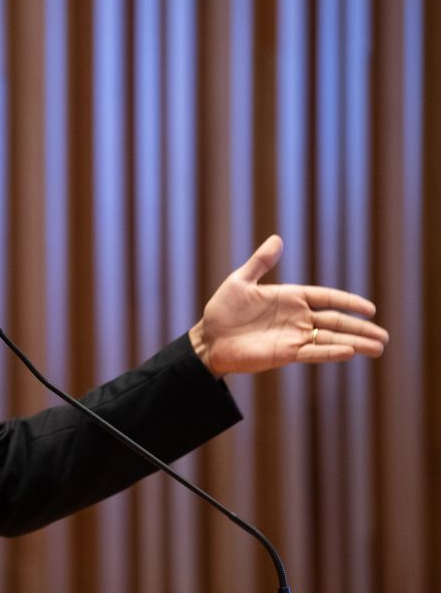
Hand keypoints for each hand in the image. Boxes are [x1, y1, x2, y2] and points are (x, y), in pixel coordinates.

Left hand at [189, 235, 388, 375]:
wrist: (208, 339)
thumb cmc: (222, 310)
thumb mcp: (240, 281)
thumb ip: (260, 262)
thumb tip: (277, 239)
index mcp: (290, 298)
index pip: (326, 298)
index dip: (347, 302)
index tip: (370, 309)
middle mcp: (296, 318)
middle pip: (335, 321)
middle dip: (360, 328)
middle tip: (384, 336)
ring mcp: (292, 336)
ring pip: (330, 339)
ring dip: (354, 342)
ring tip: (378, 347)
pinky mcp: (285, 353)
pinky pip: (312, 352)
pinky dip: (330, 352)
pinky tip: (350, 352)